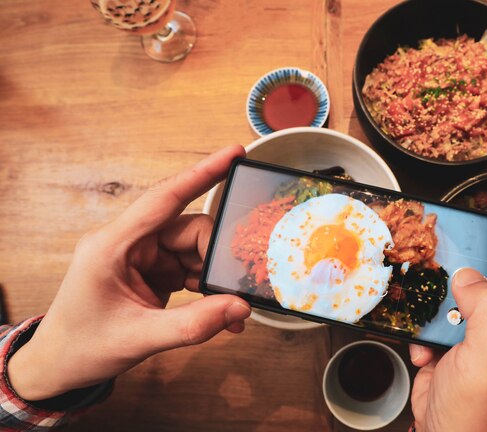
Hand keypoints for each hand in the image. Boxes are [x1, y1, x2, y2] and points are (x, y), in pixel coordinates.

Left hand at [8, 145, 250, 400]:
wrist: (60, 365)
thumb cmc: (83, 346)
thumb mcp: (139, 338)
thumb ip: (193, 324)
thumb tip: (239, 308)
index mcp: (114, 244)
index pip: (165, 198)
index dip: (202, 173)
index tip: (233, 154)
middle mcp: (130, 242)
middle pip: (190, 230)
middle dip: (217, 256)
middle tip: (239, 284)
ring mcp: (142, 256)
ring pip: (195, 250)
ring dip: (214, 276)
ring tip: (228, 307)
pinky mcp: (152, 271)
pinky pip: (190, 268)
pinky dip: (207, 286)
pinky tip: (218, 309)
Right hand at [408, 192, 486, 431]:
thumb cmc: (479, 415)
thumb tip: (470, 277)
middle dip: (481, 253)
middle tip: (459, 234)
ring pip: (470, 288)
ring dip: (447, 291)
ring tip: (431, 290)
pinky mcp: (460, 342)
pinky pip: (445, 314)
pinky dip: (431, 322)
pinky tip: (427, 346)